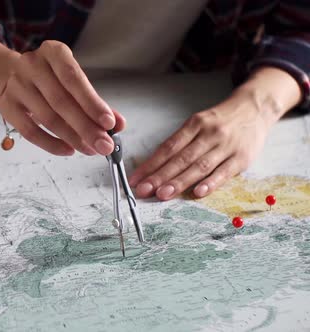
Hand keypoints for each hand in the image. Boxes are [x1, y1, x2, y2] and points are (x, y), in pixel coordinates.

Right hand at [0, 40, 124, 155]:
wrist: (4, 74)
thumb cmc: (46, 78)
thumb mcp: (69, 81)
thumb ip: (94, 101)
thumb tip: (118, 125)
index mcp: (53, 52)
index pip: (74, 78)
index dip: (92, 102)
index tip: (109, 123)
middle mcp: (32, 65)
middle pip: (62, 101)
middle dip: (86, 127)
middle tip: (104, 145)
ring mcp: (17, 86)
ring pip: (47, 118)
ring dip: (72, 138)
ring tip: (90, 149)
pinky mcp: (7, 106)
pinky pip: (30, 131)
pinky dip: (51, 144)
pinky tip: (68, 150)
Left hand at [128, 96, 271, 199]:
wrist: (255, 108)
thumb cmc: (220, 120)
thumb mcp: (198, 123)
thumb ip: (180, 143)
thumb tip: (154, 166)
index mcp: (194, 124)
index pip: (168, 147)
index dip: (150, 164)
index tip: (136, 179)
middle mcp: (209, 134)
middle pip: (181, 158)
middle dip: (160, 176)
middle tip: (143, 190)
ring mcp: (226, 146)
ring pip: (199, 166)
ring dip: (179, 182)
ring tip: (162, 194)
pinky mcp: (242, 158)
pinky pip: (224, 172)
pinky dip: (210, 183)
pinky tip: (197, 193)